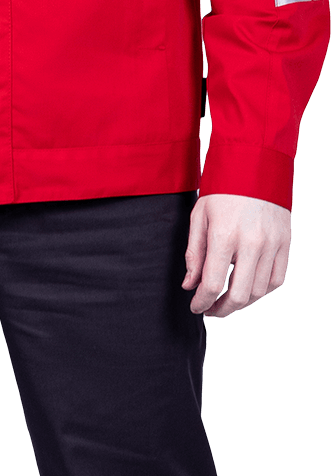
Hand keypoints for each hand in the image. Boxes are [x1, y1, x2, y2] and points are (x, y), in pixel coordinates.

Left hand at [182, 192, 290, 317]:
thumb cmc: (223, 190)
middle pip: (239, 296)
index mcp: (224, 236)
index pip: (212, 284)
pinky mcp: (285, 242)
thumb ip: (194, 254)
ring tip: (229, 300)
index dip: (202, 302)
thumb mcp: (199, 217)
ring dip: (243, 303)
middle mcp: (251, 243)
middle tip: (212, 310)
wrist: (255, 165)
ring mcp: (272, 244)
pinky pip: (277, 279)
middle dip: (222, 310)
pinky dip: (263, 291)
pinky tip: (250, 289)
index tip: (196, 306)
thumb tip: (190, 284)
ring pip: (259, 291)